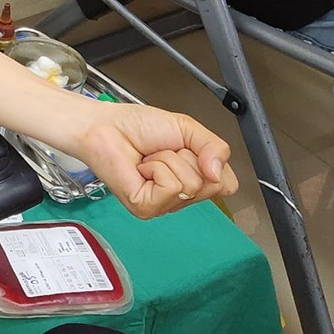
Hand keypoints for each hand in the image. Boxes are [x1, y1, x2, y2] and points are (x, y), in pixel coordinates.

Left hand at [69, 99, 238, 219]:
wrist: (106, 125)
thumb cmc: (138, 127)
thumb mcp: (188, 128)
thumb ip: (215, 147)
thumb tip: (219, 174)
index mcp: (193, 179)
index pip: (227, 185)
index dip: (213, 161)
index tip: (188, 148)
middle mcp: (179, 196)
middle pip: (212, 185)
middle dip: (189, 157)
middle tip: (165, 151)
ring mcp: (163, 204)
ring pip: (190, 185)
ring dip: (169, 160)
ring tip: (151, 158)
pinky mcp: (145, 207)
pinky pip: (171, 186)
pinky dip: (158, 168)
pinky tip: (142, 167)